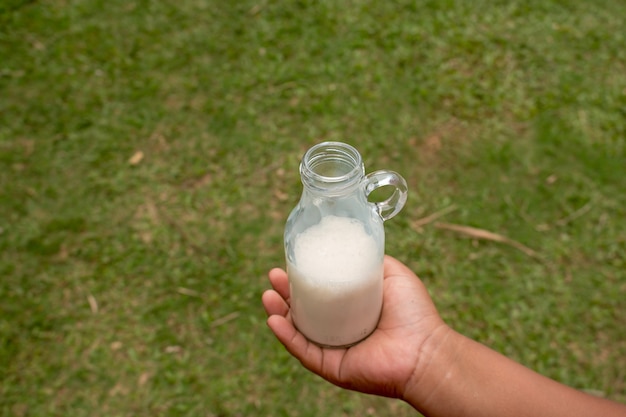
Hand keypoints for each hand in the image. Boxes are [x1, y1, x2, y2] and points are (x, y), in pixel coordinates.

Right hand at [262, 255, 449, 398]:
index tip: (290, 262)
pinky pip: (303, 351)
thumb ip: (372, 260)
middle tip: (274, 275)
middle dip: (284, 293)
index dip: (302, 278)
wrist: (425, 349)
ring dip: (278, 313)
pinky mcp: (331, 367)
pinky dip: (286, 337)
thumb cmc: (415, 312)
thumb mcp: (393, 274)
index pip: (320, 294)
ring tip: (267, 294)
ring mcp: (334, 350)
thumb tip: (355, 246)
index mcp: (351, 310)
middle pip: (303, 311)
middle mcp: (339, 330)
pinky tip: (274, 320)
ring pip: (297, 331)